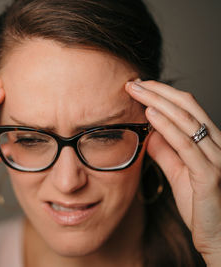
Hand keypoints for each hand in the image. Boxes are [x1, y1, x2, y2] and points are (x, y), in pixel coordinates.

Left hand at [126, 80, 220, 263]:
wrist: (218, 237)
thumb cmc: (201, 205)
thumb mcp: (180, 173)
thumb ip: (167, 152)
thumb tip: (150, 133)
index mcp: (211, 143)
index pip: (188, 108)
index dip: (164, 94)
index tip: (140, 87)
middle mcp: (218, 145)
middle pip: (188, 107)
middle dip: (158, 91)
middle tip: (133, 83)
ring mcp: (217, 159)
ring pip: (187, 121)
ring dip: (158, 102)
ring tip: (136, 91)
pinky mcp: (210, 176)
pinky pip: (187, 146)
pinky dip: (167, 127)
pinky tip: (150, 114)